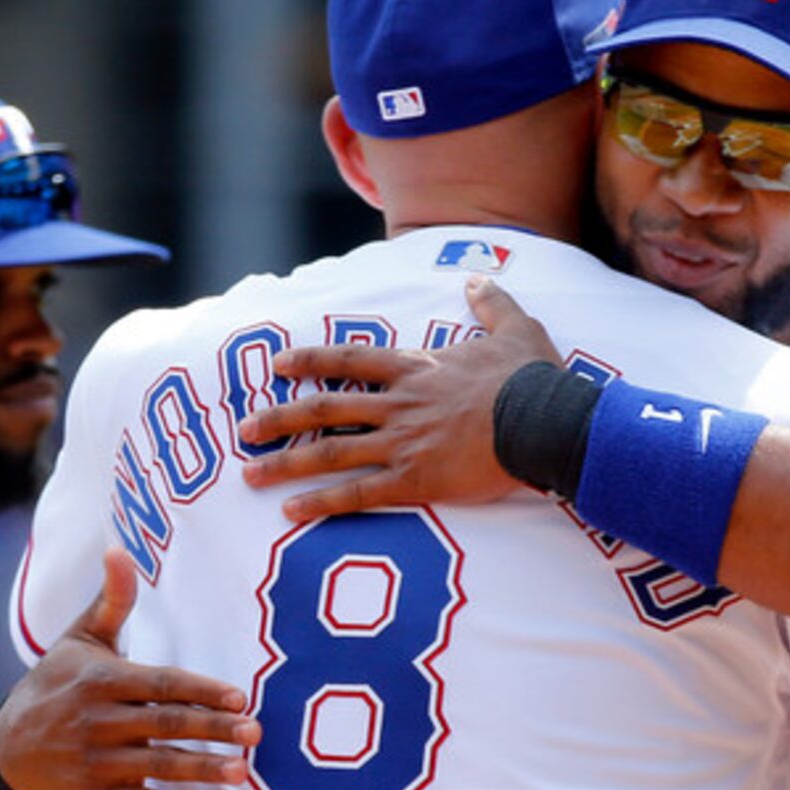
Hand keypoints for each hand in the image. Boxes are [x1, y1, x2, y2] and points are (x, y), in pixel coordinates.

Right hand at [0, 548, 259, 789]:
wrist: (4, 748)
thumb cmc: (54, 684)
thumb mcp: (77, 640)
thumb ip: (110, 602)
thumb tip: (120, 550)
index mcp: (100, 680)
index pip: (159, 684)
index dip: (200, 690)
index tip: (239, 697)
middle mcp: (98, 721)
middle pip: (164, 724)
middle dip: (211, 729)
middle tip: (255, 733)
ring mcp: (96, 762)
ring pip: (156, 766)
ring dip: (201, 769)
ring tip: (242, 772)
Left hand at [237, 276, 560, 519]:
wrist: (545, 421)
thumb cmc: (532, 379)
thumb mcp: (516, 329)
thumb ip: (490, 304)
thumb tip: (477, 278)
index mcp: (417, 368)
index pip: (349, 359)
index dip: (310, 361)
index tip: (277, 365)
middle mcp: (398, 404)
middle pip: (324, 409)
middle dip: (279, 418)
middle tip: (245, 428)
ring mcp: (402, 443)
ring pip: (330, 453)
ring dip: (285, 464)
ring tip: (250, 473)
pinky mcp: (415, 480)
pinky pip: (358, 494)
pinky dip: (322, 503)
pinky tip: (291, 511)